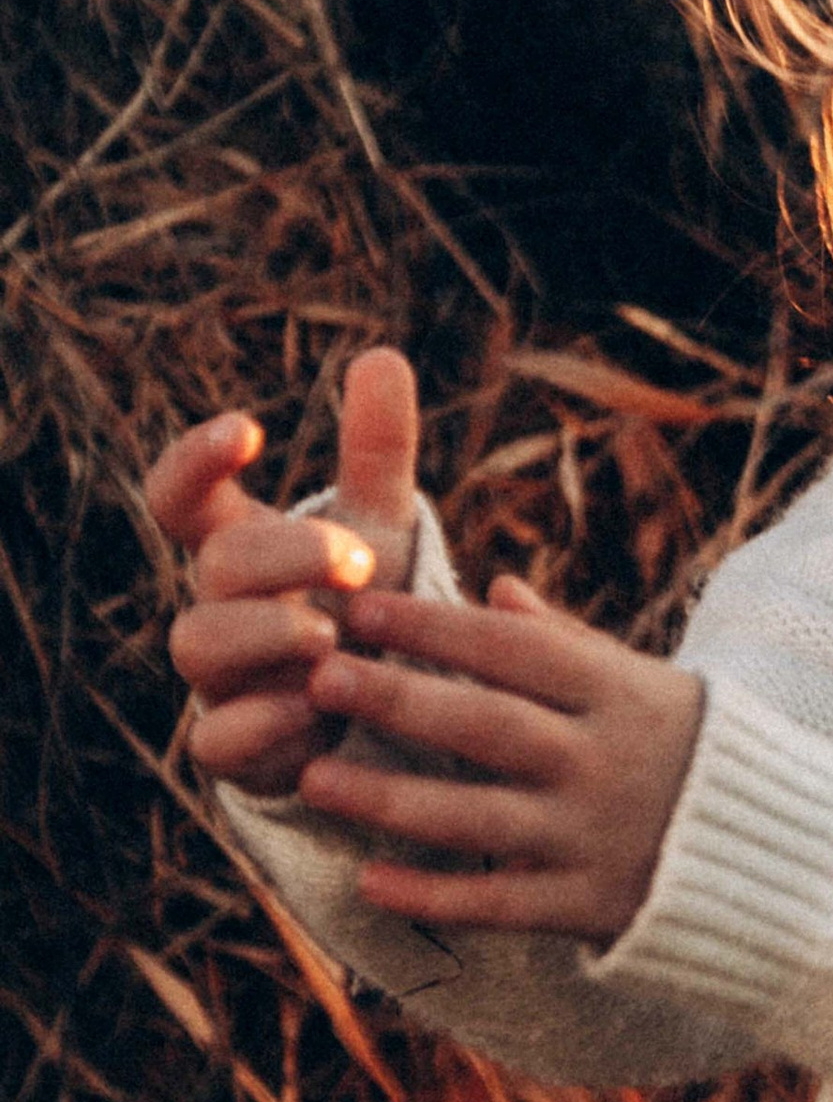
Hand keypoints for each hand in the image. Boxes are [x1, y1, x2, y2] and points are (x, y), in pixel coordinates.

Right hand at [150, 348, 421, 796]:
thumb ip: (376, 450)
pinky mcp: (236, 746)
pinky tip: (317, 708)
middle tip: (358, 558)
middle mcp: (218, 606)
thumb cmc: (359, 604)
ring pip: (196, 644)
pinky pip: (214, 740)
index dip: (197, 458)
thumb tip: (383, 355)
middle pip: (215, 563)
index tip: (250, 427)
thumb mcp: (376, 526)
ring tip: (332, 638)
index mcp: (238, 543)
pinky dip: (263, 723)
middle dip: (285, 553)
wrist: (373, 709)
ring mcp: (220, 678)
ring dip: (266, 633)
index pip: (180, 493)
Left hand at [298, 580, 705, 943]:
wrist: (787, 853)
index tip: (359, 609)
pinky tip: (368, 881)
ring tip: (311, 778)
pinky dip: (434, 897)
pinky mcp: (591, 906)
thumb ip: (567, 645)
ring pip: (476, 817)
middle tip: (318, 678)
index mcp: (620, 693)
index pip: (513, 650)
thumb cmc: (695, 749)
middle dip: (397, 700)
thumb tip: (496, 591)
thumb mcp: (648, 683)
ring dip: (388, 800)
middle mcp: (604, 762)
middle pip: (485, 726)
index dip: (434, 627)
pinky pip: (500, 904)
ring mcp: (595, 837)